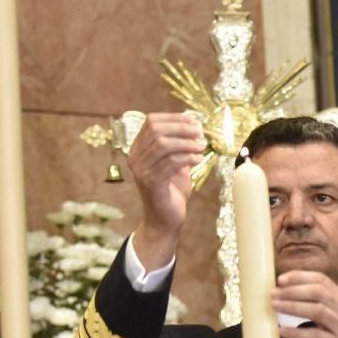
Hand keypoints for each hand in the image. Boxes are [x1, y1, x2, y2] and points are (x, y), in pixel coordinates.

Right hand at [128, 112, 204, 269]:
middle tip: (200, 134)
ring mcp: (141, 170)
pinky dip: (187, 157)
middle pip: (156, 130)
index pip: (151, 122)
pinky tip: (199, 159)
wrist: (165, 219)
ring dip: (187, 143)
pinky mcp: (151, 182)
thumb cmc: (172, 190)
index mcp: (139, 148)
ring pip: (163, 145)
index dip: (174, 118)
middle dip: (181, 128)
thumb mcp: (177, 164)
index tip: (193, 121)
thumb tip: (194, 126)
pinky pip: (170, 162)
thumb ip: (181, 146)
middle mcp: (135, 157)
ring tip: (202, 146)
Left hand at [271, 271, 337, 337]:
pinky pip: (316, 337)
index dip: (300, 277)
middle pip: (318, 292)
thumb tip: (290, 298)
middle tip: (273, 294)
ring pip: (317, 311)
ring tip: (275, 307)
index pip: (321, 280)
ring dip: (292, 307)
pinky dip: (297, 333)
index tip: (281, 279)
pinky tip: (283, 332)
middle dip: (293, 291)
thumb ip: (322, 306)